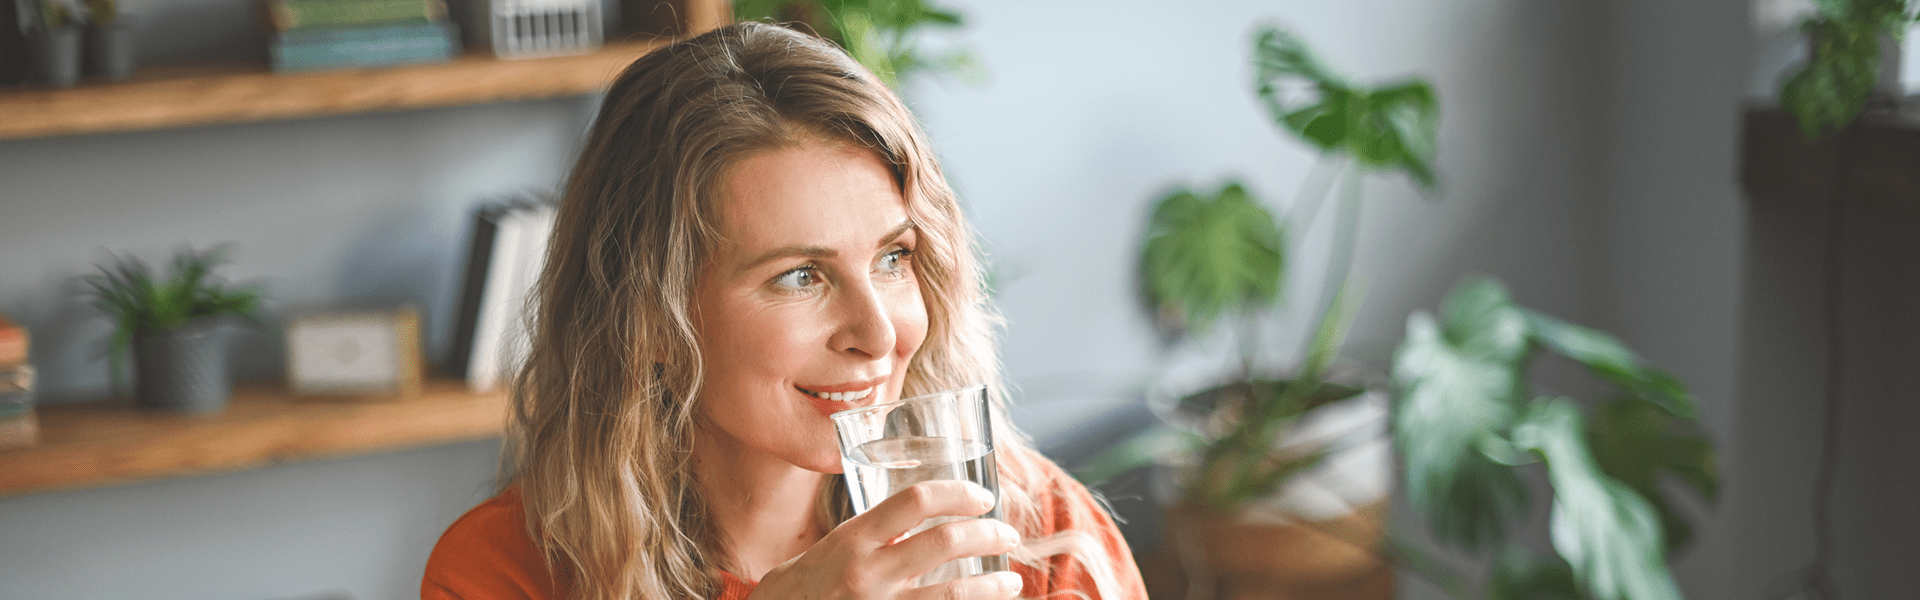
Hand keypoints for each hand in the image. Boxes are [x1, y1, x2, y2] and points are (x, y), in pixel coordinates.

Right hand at [748, 480, 1023, 599]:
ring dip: (993, 585)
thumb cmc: (793, 596)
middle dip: (988, 535)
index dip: (957, 493)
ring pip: (954, 592)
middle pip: (945, 542)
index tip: (982, 497)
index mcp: (850, 541)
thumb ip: (863, 542)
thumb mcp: (822, 557)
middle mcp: (867, 573)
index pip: (914, 500)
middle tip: (1008, 536)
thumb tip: (908, 531)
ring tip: (1011, 582)